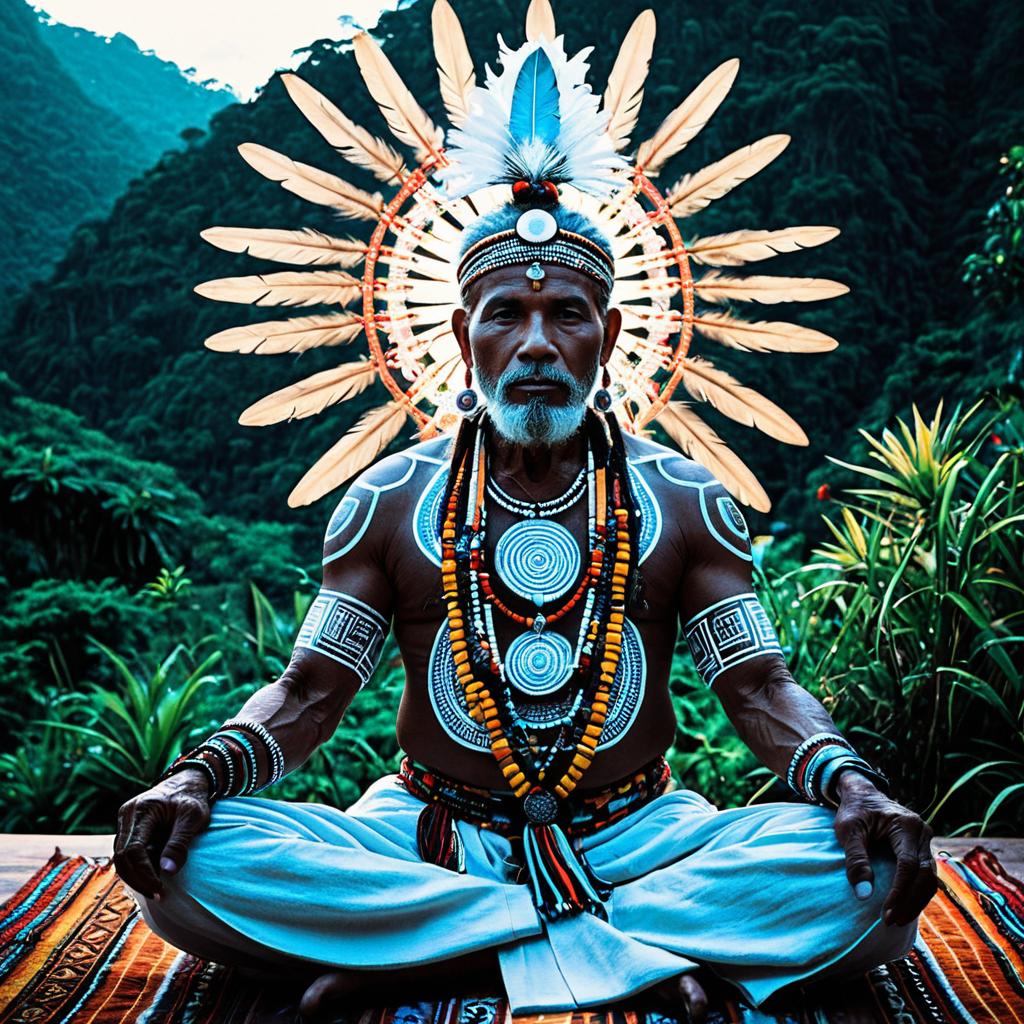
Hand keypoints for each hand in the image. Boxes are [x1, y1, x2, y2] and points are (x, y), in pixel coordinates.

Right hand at [113, 769, 210, 899]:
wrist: (188, 782)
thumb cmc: (192, 798)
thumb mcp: (193, 818)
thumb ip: (179, 843)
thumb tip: (167, 872)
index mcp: (141, 809)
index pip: (133, 850)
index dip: (144, 873)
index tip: (159, 889)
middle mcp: (127, 815)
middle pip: (122, 857)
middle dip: (138, 880)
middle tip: (158, 895)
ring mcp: (125, 822)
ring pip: (122, 858)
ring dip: (138, 876)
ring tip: (158, 889)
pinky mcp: (129, 828)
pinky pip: (128, 853)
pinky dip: (139, 867)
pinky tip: (154, 877)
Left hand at [832, 770, 936, 926]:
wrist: (862, 793)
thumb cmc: (853, 810)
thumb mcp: (848, 830)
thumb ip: (855, 860)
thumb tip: (863, 895)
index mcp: (906, 825)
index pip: (908, 866)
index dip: (900, 892)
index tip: (887, 913)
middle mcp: (922, 832)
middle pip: (926, 876)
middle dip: (910, 902)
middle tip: (892, 922)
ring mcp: (925, 840)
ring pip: (930, 878)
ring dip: (916, 901)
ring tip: (897, 919)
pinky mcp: (922, 848)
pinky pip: (926, 875)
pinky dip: (917, 892)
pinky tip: (904, 906)